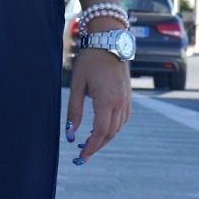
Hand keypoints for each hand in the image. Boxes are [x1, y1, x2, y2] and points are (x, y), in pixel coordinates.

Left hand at [64, 48, 130, 164]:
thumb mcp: (77, 84)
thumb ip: (74, 110)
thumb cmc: (90, 60)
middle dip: (96, 146)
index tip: (81, 156)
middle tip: (81, 154)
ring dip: (105, 138)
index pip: (101, 132)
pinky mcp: (128, 96)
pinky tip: (101, 129)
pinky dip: (113, 128)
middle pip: (110, 133)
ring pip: (118, 128)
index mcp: (107, 100)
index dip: (91, 147)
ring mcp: (127, 99)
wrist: (109, 41)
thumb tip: (70, 133)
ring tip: (89, 143)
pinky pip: (123, 119)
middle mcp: (120, 102)